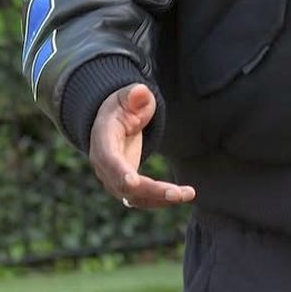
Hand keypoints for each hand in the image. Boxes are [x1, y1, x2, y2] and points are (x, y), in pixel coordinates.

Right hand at [89, 83, 194, 208]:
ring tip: (188, 194)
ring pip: (135, 197)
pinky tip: (184, 195)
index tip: (133, 183)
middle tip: (177, 194)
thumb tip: (141, 92)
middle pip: (124, 186)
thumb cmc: (122, 107)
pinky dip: (162, 199)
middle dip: (150, 191)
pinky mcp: (127, 187)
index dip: (119, 172)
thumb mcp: (126, 96)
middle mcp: (105, 166)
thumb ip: (134, 95)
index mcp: (102, 142)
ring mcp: (114, 179)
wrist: (114, 123)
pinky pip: (143, 199)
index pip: (108, 160)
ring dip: (161, 199)